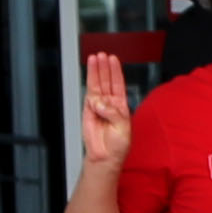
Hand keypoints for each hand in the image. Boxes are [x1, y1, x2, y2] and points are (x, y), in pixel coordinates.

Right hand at [79, 48, 134, 166]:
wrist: (105, 157)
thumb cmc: (117, 146)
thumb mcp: (123, 127)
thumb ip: (113, 113)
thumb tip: (100, 102)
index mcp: (121, 106)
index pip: (118, 84)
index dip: (116, 71)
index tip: (113, 59)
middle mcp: (110, 104)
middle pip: (107, 81)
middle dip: (104, 67)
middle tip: (102, 55)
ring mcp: (98, 106)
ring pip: (97, 85)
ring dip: (96, 71)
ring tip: (95, 58)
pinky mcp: (88, 111)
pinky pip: (88, 95)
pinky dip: (90, 86)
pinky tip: (91, 76)